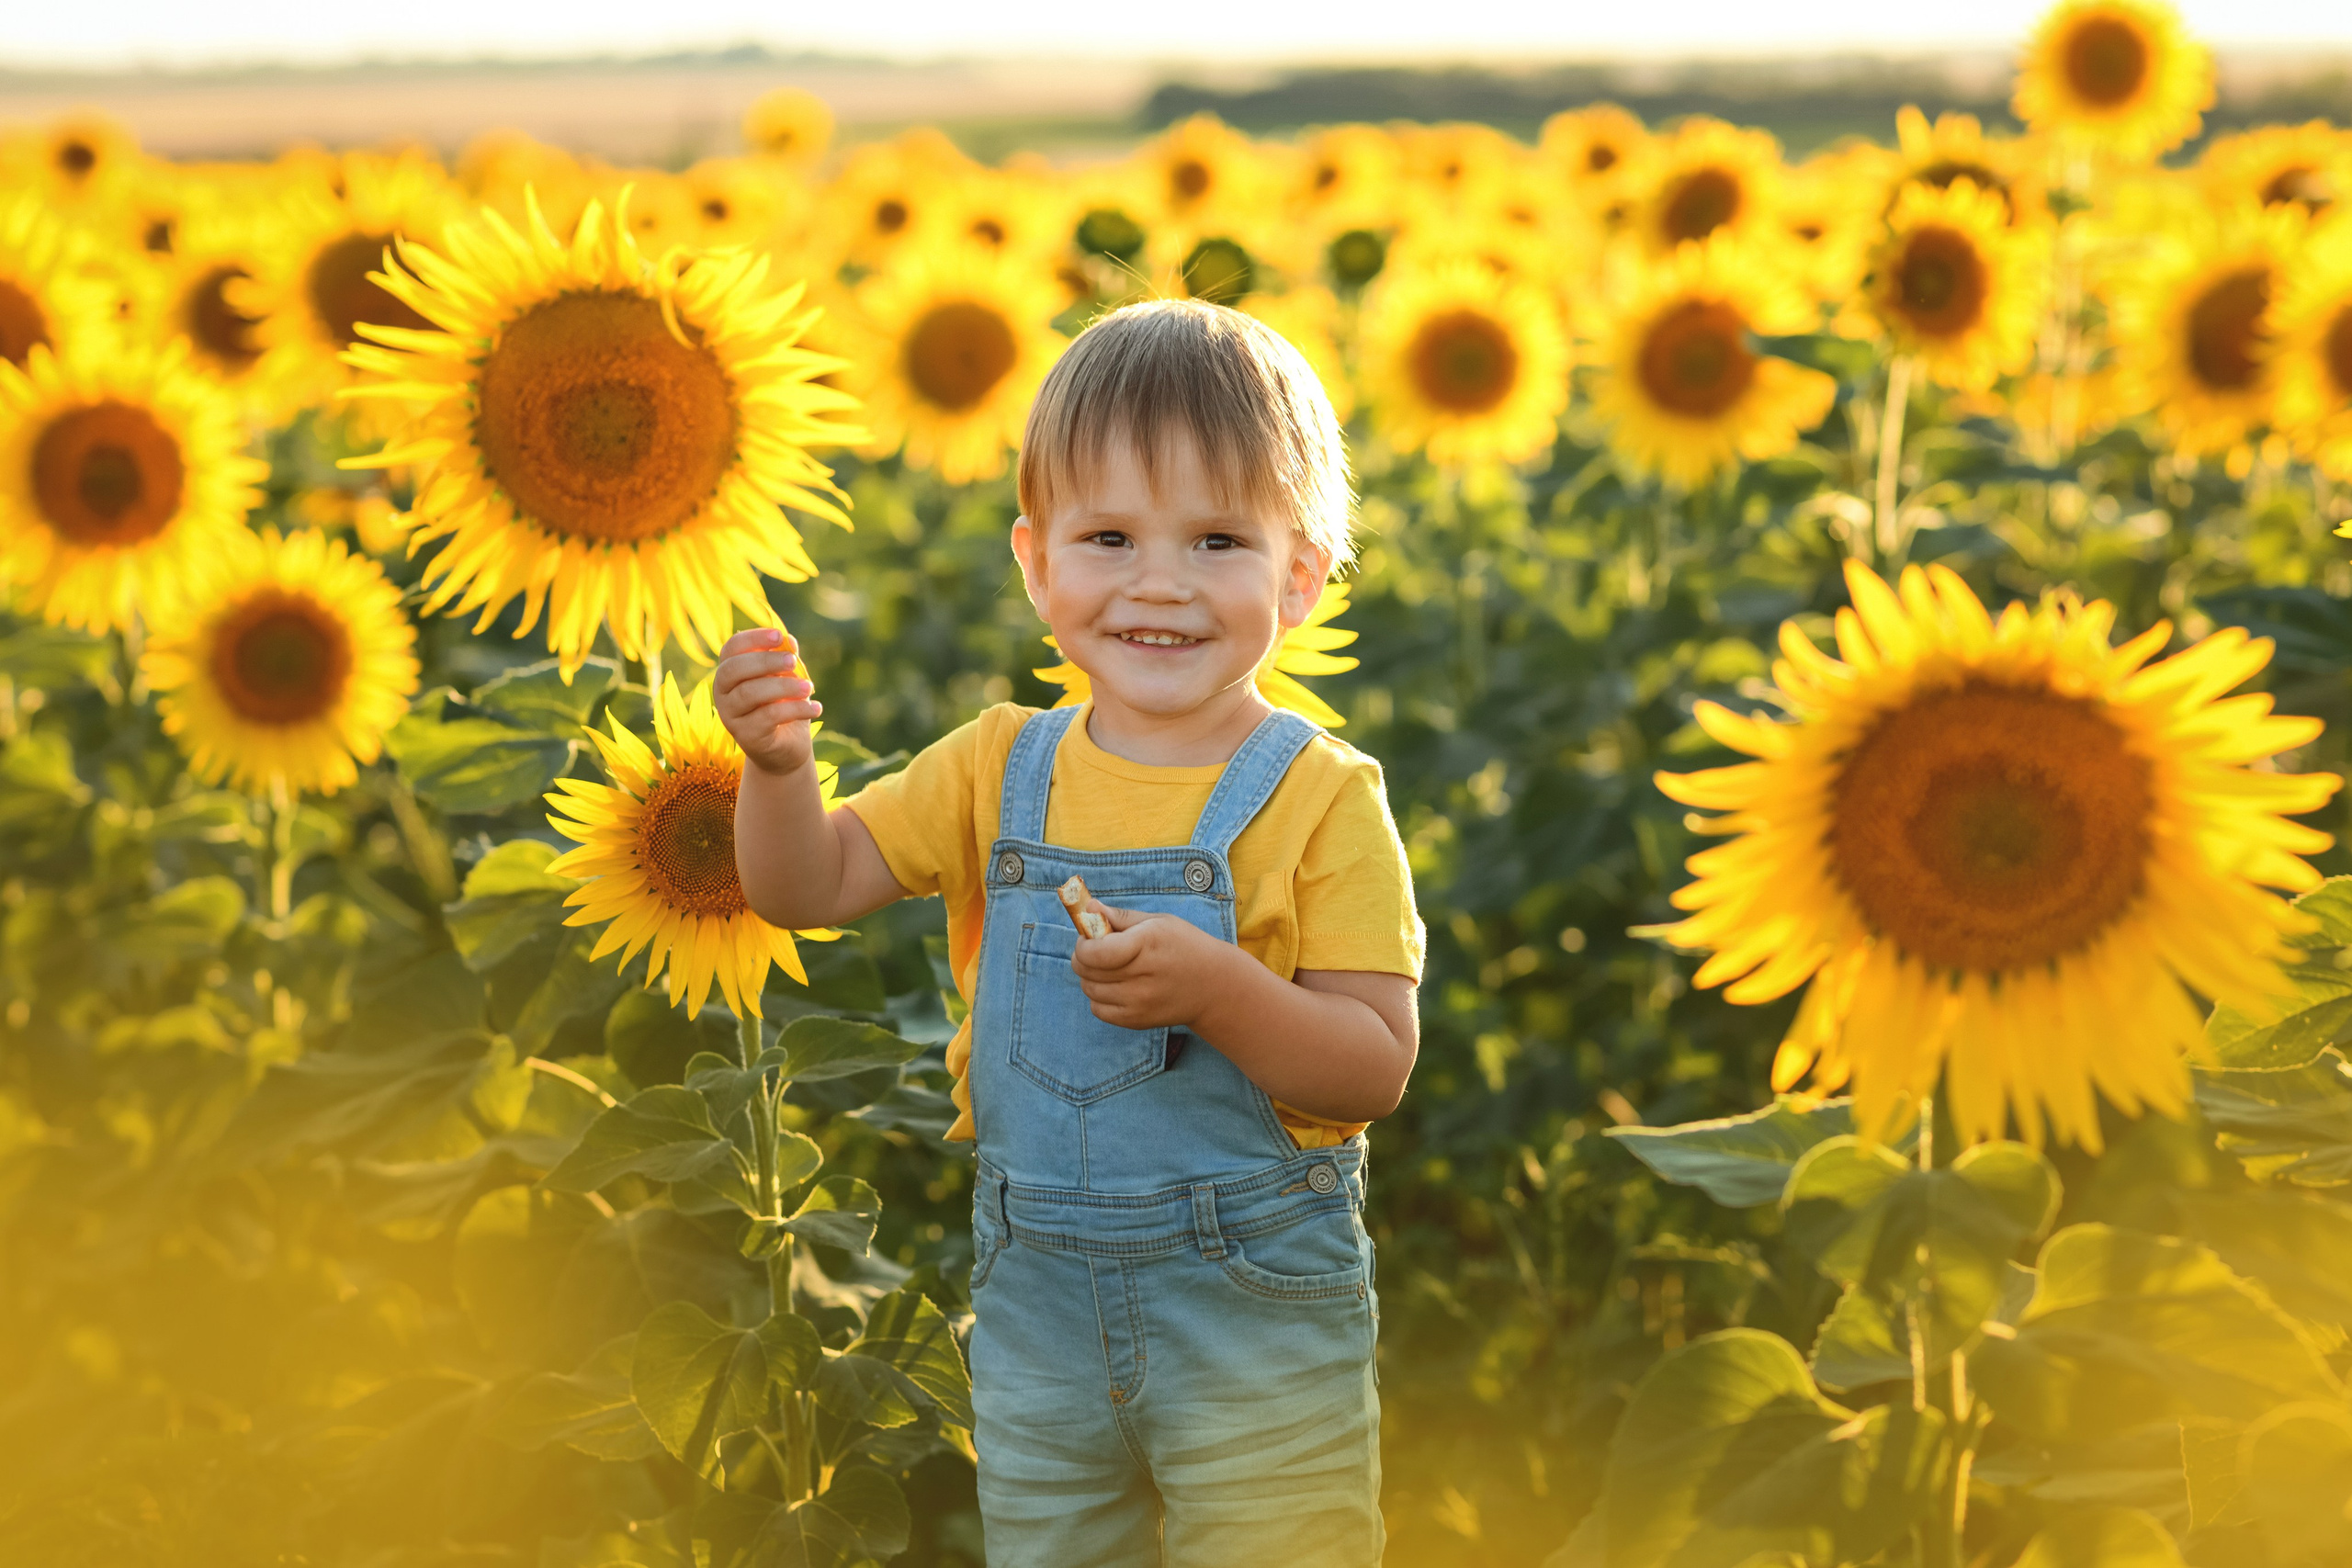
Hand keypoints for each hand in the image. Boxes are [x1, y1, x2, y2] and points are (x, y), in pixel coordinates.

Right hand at [713, 627, 820, 776]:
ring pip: (750, 693)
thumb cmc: (784, 705)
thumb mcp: (787, 678)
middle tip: (793, 661)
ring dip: (784, 686)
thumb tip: (790, 641)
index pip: (731, 648)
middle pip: (734, 669)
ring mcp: (730, 716)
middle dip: (766, 661)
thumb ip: (786, 658)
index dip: (753, 638)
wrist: (787, 748)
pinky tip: (816, 708)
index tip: (779, 636)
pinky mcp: (745, 736)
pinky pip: (768, 716)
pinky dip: (796, 709)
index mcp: (729, 672)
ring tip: (810, 687)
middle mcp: (722, 693)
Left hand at [1070, 902, 1232, 1030]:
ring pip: (1089, 989)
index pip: (1095, 952)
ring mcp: (1139, 1002)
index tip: (1089, 937)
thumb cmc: (1185, 946)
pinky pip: (1098, 1010)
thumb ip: (1120, 917)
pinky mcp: (1137, 1020)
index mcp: (1146, 944)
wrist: (1214, 986)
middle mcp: (1142, 977)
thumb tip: (1088, 909)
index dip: (1083, 943)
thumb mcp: (1158, 922)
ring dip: (1090, 977)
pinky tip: (1116, 987)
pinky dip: (1099, 998)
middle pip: (1086, 970)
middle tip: (1097, 950)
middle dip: (1083, 957)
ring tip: (1108, 968)